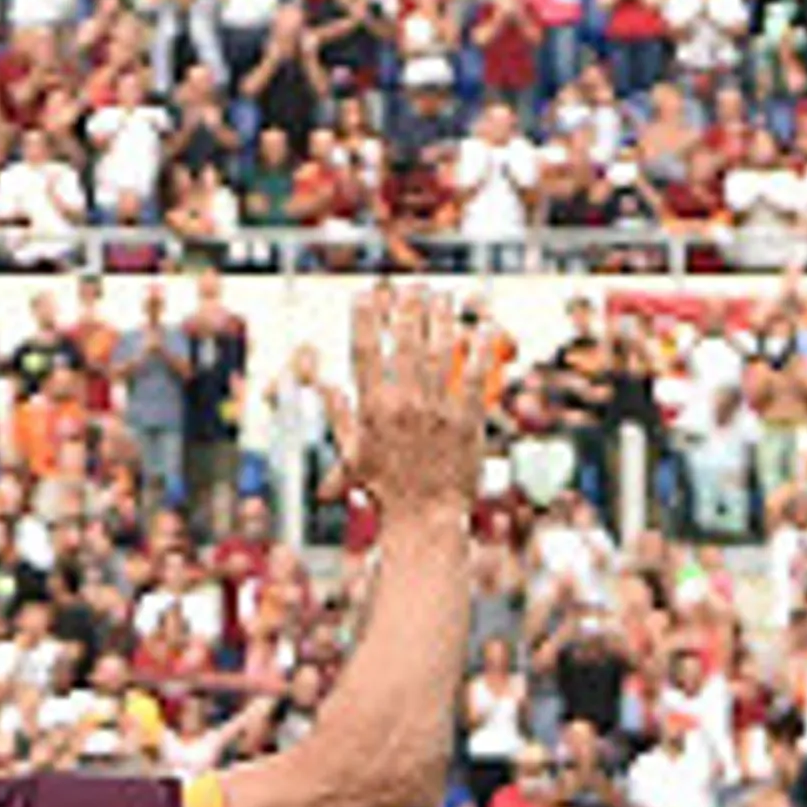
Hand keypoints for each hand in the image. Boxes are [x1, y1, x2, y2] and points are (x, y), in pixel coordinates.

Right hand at [340, 279, 497, 531]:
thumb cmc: (384, 490)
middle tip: (410, 286)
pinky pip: (475, 377)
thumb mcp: (352, 454)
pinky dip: (480, 349)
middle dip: (407, 308)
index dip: (365, 319)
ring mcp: (439, 411)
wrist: (424, 519)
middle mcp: (406, 405)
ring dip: (441, 319)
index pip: (366, 352)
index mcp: (374, 409)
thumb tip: (324, 384)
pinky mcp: (467, 421)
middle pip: (406, 343)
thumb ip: (339, 416)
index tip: (366, 294)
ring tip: (441, 297)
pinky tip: (482, 327)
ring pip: (441, 352)